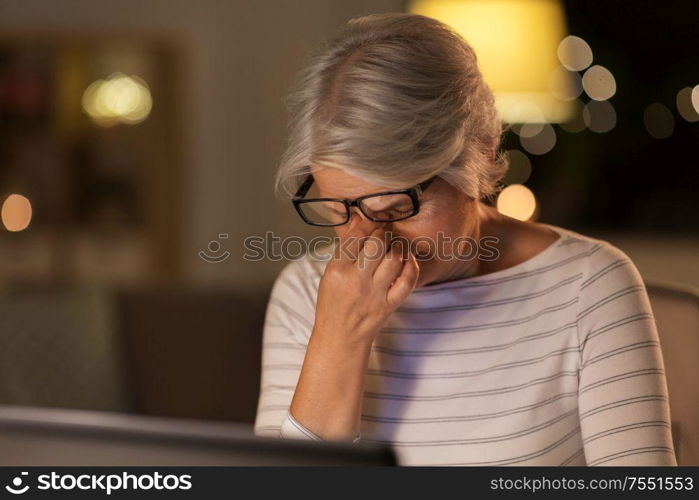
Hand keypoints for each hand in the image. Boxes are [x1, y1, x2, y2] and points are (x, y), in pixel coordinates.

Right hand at [312, 213, 419, 345]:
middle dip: (385, 232)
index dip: (369, 224)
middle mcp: (355, 280)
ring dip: (398, 247)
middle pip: (378, 243)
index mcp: (336, 270)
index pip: (357, 236)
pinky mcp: (388, 305)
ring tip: (395, 245)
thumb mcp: (330, 273)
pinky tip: (408, 260)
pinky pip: (407, 280)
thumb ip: (345, 247)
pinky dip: (411, 266)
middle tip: (386, 232)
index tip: (373, 222)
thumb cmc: (333, 303)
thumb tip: (359, 219)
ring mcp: (373, 293)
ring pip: (394, 258)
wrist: (340, 337)